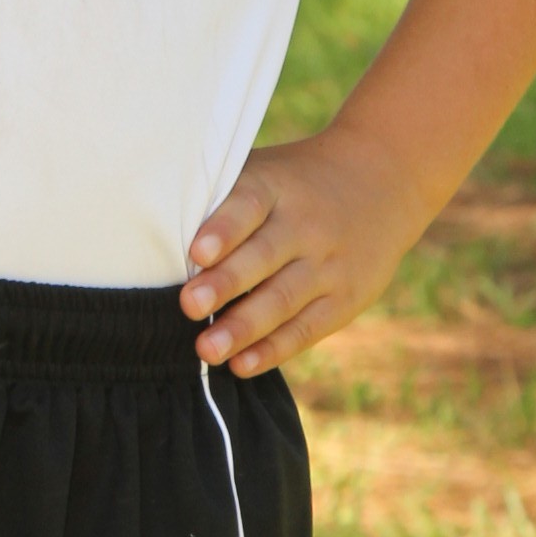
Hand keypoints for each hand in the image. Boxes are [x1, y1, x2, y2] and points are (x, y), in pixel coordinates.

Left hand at [180, 122, 426, 376]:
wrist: (383, 181)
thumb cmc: (295, 182)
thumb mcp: (267, 171)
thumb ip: (222, 197)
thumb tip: (153, 231)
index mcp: (278, 187)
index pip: (249, 205)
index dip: (224, 228)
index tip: (197, 252)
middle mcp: (307, 225)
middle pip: (264, 257)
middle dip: (226, 284)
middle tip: (188, 306)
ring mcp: (330, 264)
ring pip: (284, 300)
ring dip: (244, 328)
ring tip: (206, 350)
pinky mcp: (347, 298)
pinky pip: (307, 328)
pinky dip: (274, 349)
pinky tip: (241, 365)